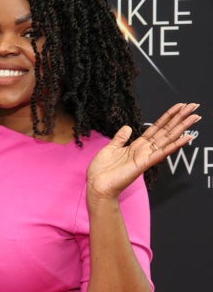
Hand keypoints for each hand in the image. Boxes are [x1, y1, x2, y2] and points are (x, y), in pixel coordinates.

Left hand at [86, 103, 201, 199]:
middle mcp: (144, 150)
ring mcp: (146, 156)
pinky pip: (162, 152)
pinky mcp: (144, 163)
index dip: (167, 117)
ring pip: (167, 139)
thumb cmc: (101, 170)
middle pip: (165, 131)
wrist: (97, 185)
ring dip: (181, 127)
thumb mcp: (110, 149)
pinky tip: (186, 138)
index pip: (156, 128)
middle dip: (179, 118)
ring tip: (195, 117)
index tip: (179, 107)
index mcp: (136, 145)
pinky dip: (174, 145)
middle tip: (193, 106)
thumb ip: (120, 138)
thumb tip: (128, 127)